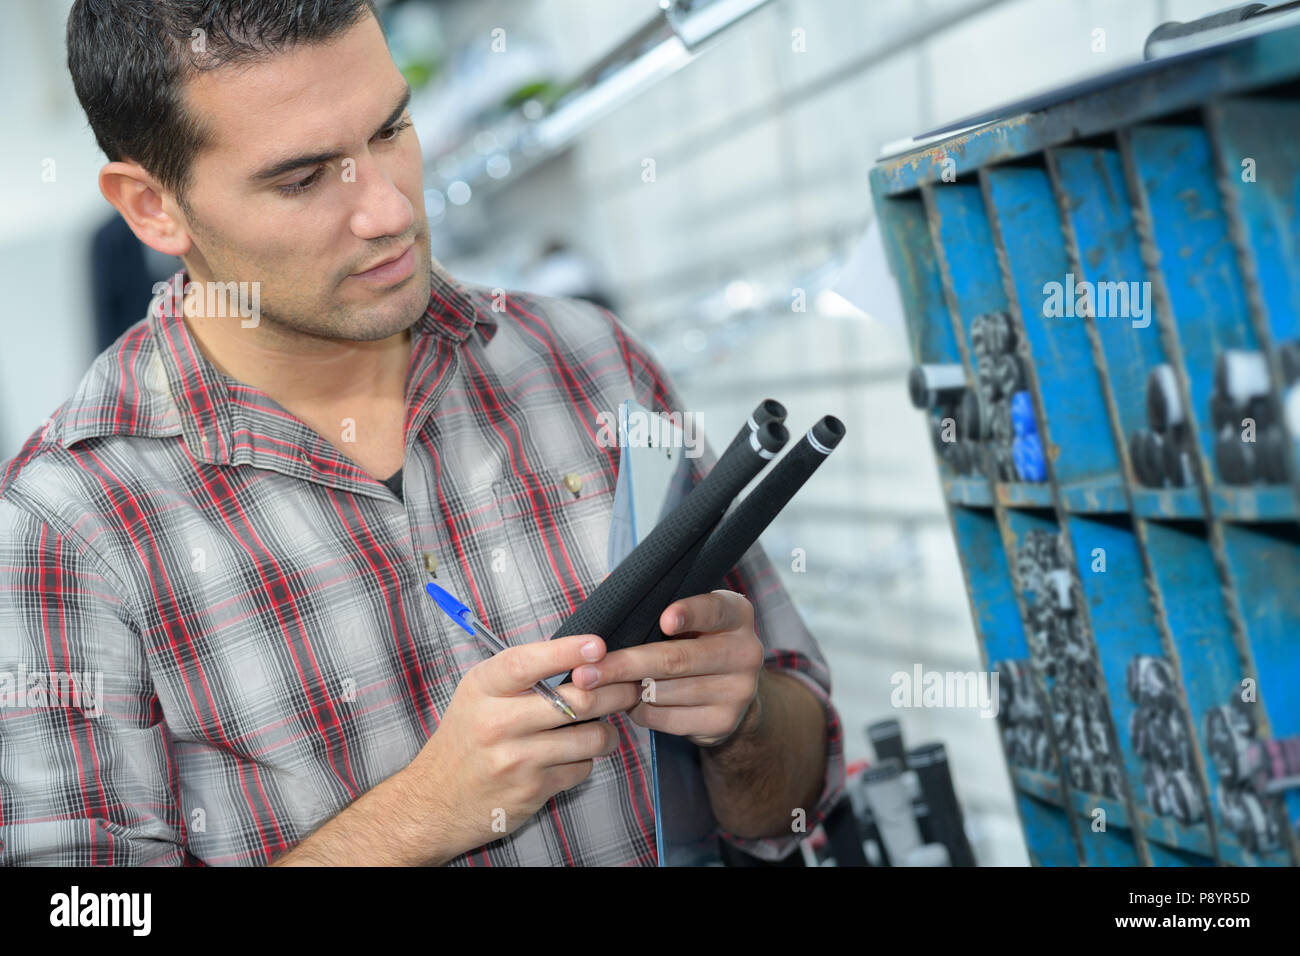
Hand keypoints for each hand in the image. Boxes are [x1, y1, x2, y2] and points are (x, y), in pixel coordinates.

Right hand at [399, 633, 641, 863]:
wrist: (434, 802)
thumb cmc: (465, 740)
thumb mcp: (478, 695)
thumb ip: (521, 675)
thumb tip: (581, 657)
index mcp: (483, 689)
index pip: (529, 663)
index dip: (568, 651)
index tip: (598, 645)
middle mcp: (497, 722)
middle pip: (576, 699)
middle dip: (614, 691)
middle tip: (629, 686)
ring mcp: (516, 759)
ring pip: (589, 736)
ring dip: (607, 731)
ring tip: (605, 727)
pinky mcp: (532, 790)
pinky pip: (581, 767)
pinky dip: (585, 760)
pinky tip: (573, 756)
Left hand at [571, 590, 764, 747]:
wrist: (730, 692)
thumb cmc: (694, 640)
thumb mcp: (686, 614)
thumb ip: (655, 599)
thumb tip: (607, 583)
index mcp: (736, 614)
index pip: (713, 610)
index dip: (689, 613)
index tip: (664, 620)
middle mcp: (745, 651)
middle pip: (677, 659)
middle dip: (625, 665)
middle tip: (585, 673)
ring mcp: (738, 691)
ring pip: (666, 692)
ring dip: (625, 690)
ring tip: (597, 687)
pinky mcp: (722, 723)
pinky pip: (666, 718)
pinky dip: (639, 711)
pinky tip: (628, 701)